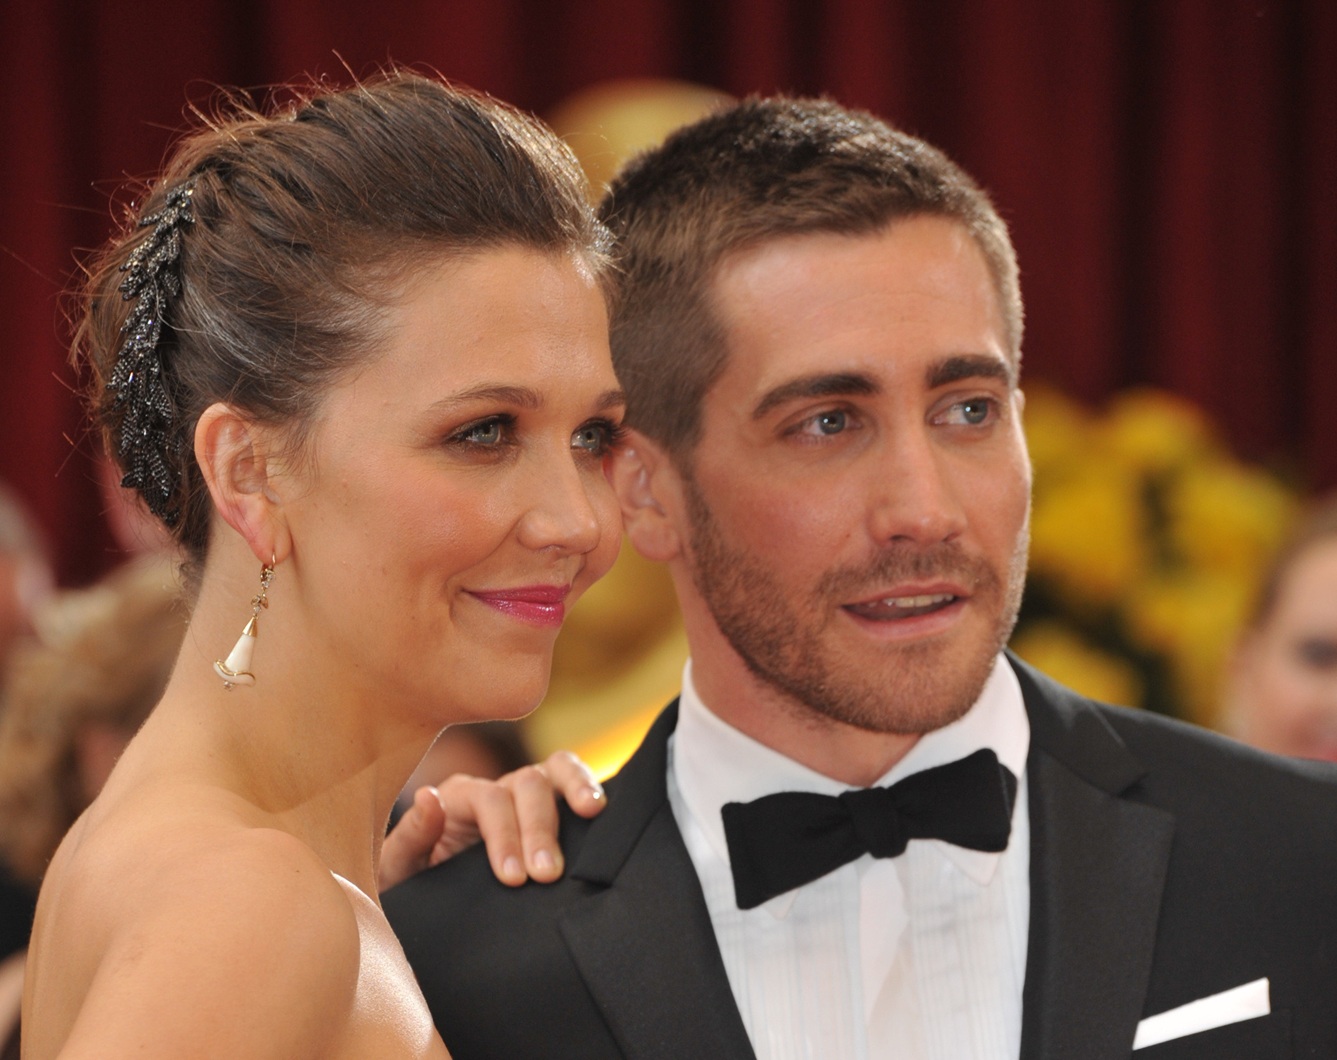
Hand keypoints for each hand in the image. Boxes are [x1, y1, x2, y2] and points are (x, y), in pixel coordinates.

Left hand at [378, 751, 605, 892]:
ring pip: (556, 770)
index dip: (504, 834)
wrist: (442, 911)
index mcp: (459, 799)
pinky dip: (591, 787)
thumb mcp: (400, 871)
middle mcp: (497, 789)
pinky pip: (578, 783)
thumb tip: (427, 798)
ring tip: (593, 813)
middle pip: (527, 784)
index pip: (488, 800)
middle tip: (548, 874)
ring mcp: (528, 796)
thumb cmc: (419, 889)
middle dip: (540, 828)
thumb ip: (411, 838)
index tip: (514, 878)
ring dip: (576, 789)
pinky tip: (606, 810)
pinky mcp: (555, 811)